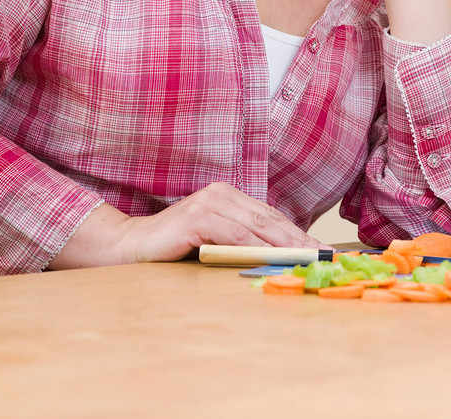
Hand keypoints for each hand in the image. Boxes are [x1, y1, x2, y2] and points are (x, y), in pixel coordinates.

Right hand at [49, 183, 326, 268]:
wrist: (128, 247)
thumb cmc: (173, 249)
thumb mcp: (214, 242)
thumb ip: (240, 243)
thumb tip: (280, 257)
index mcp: (229, 196)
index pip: (270, 217)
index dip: (297, 233)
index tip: (321, 249)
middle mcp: (222, 193)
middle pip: (269, 220)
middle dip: (298, 239)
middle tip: (322, 255)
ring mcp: (210, 202)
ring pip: (256, 226)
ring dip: (284, 243)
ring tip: (306, 257)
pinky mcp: (197, 217)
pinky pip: (234, 234)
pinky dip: (256, 247)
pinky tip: (272, 257)